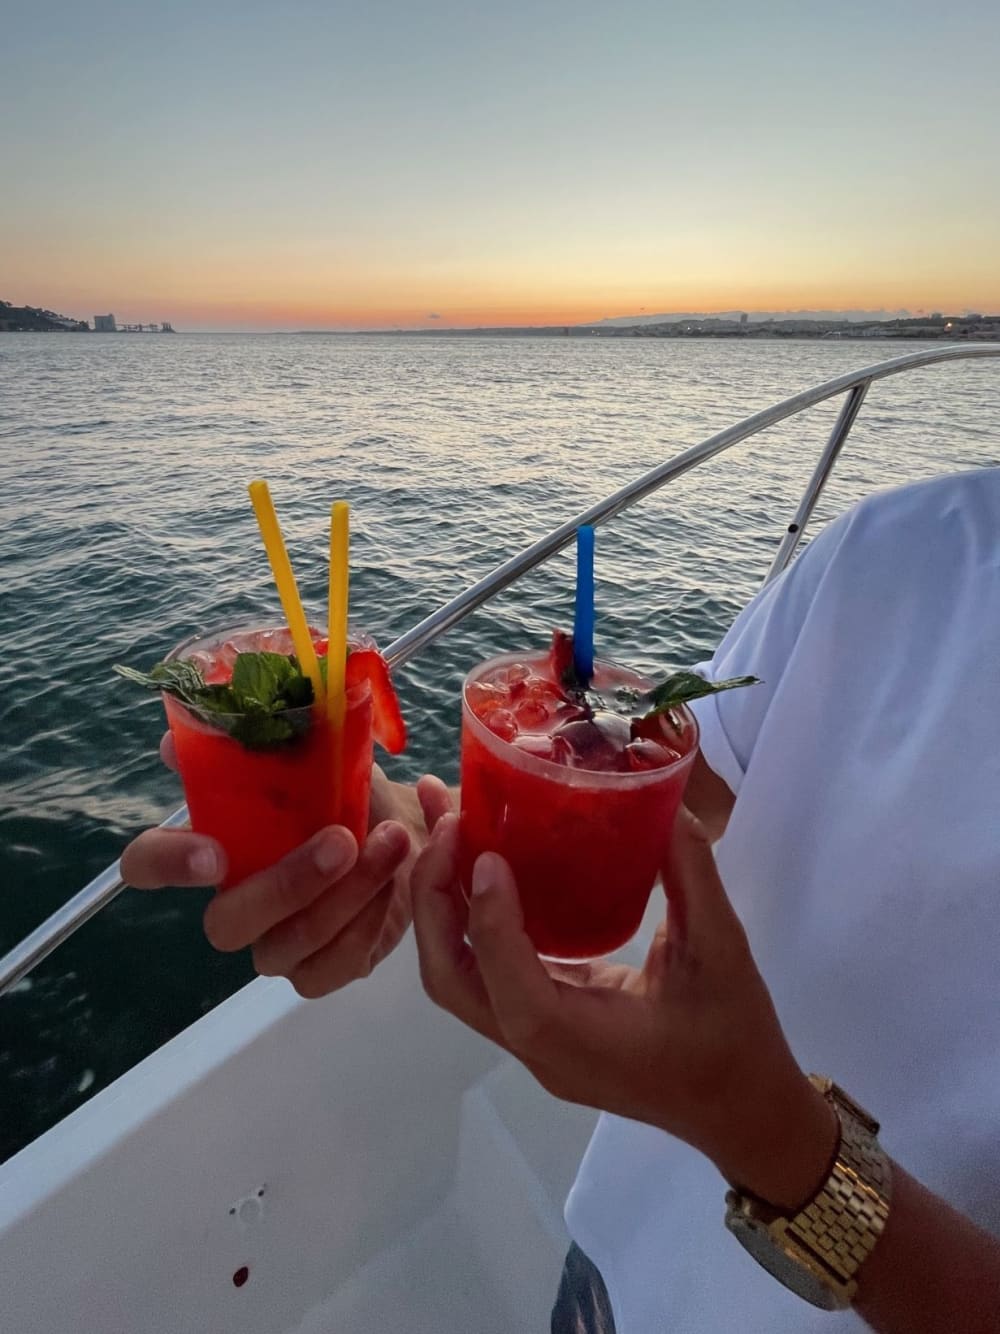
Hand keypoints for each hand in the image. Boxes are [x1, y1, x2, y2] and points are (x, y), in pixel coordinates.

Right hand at [120, 733, 453, 995]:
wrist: (402, 826)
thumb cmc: (343, 793)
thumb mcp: (310, 754)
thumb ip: (260, 743)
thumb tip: (202, 725)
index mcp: (213, 846)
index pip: (149, 864)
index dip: (167, 864)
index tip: (214, 851)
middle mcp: (234, 903)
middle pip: (225, 924)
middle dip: (286, 884)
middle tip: (342, 839)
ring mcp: (275, 944)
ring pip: (289, 945)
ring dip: (347, 894)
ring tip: (392, 840)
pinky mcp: (321, 970)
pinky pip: (335, 965)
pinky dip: (371, 920)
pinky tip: (396, 878)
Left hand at [411, 803, 836, 1209]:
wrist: (742, 1113)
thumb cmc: (734, 1040)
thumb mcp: (722, 952)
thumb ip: (692, 876)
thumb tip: (664, 802)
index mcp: (575, 1039)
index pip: (507, 982)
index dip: (489, 916)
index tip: (489, 850)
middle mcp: (536, 1045)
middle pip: (450, 978)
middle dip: (433, 897)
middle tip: (448, 819)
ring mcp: (531, 1041)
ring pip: (457, 977)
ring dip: (442, 903)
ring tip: (449, 826)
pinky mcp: (539, 1026)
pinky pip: (485, 972)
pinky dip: (472, 917)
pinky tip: (484, 862)